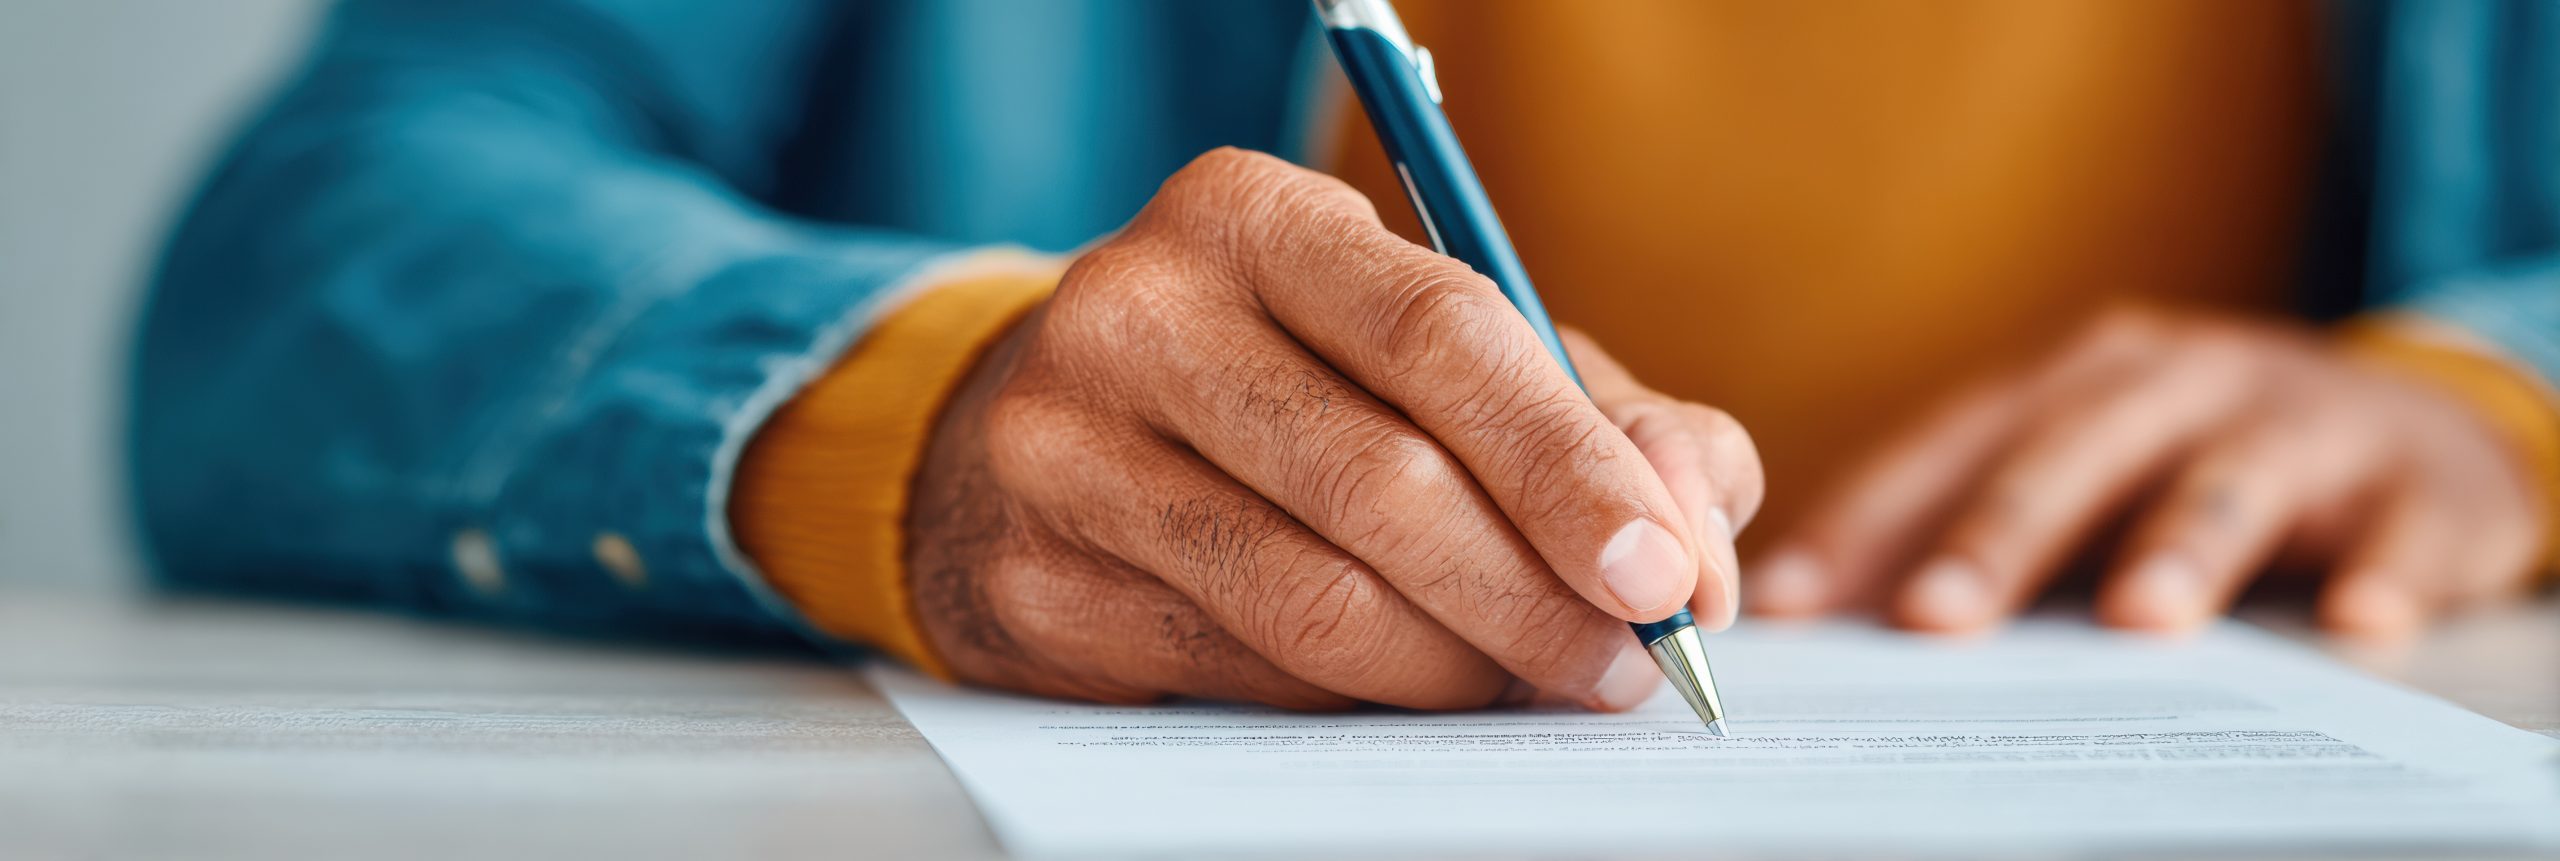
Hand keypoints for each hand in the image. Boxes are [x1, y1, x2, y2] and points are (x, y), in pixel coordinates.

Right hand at [906, 149, 1762, 709]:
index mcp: (1251, 215)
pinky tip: (1413, 682)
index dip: (1569, 463)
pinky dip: (1363, 699)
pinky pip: (1251, 673)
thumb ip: (1593, 411)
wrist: (1039, 441)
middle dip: (1536, 594)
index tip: (1665, 571)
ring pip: (1318, 601)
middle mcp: (1139, 313)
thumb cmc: (1284, 384)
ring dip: (1461, 666)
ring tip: (1531, 677)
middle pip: (1381, 481)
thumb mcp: (1428, 349)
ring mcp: (1068, 452)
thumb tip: (1694, 523)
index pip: (1438, 332)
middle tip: (1624, 663)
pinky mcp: (1042, 584)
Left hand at [1752, 306, 2548, 637]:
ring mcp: (2301, 421)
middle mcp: (2176, 381)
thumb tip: (1821, 623)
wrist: (2422, 428)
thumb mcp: (2088, 471)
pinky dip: (2379, 573)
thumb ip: (1970, 527)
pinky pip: (2399, 530)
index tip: (1789, 604)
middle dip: (1996, 536)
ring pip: (2229, 479)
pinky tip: (2354, 626)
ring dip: (2182, 545)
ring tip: (2139, 621)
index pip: (1947, 448)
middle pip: (2071, 454)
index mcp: (2073, 380)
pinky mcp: (2418, 482)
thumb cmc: (2196, 464)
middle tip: (1931, 618)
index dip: (1864, 523)